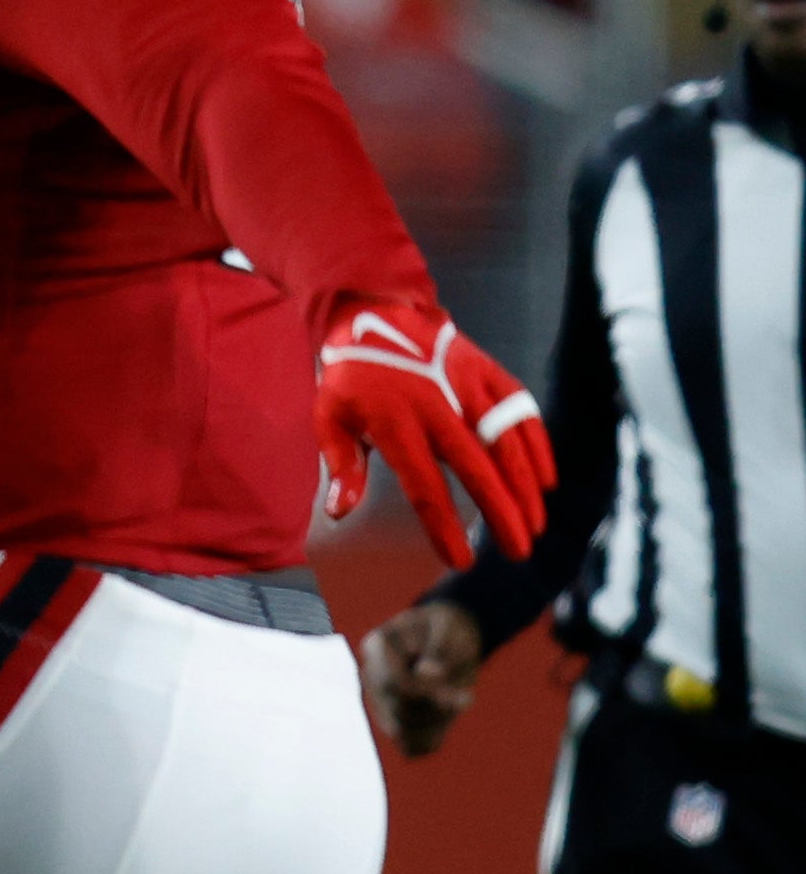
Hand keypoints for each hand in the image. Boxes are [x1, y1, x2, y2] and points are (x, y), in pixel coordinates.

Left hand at [313, 297, 550, 565]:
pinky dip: (537, 446)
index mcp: (395, 424)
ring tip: (535, 524)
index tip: (461, 560)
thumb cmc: (351, 378)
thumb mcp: (328, 417)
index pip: (425, 487)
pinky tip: (544, 481)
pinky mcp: (488, 372)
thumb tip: (339, 513)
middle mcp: (438, 407)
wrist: (377, 313)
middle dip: (502, 513)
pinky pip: (521, 411)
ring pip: (507, 443)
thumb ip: (340, 465)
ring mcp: (468, 386)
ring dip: (525, 487)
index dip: (445, 527)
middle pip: (478, 469)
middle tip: (519, 552)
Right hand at [361, 599, 485, 760]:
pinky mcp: (391, 718)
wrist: (447, 636)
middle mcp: (371, 675)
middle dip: (437, 708)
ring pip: (401, 731)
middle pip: (398, 709)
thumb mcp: (451, 628)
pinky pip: (408, 746)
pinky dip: (431, 739)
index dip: (430, 695)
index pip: (396, 683)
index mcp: (377, 646)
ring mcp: (378, 698)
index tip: (465, 697)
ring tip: (459, 702)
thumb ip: (440, 648)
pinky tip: (447, 722)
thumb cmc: (448, 629)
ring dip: (437, 723)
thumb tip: (425, 673)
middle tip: (466, 698)